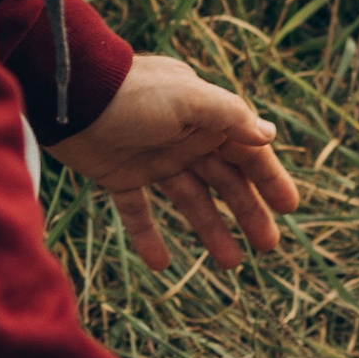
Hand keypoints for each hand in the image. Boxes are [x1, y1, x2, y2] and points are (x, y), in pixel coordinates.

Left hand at [46, 55, 300, 270]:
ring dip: (211, 229)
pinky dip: (149, 236)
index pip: (247, 151)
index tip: (290, 208)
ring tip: (231, 263)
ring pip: (190, 200)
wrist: (68, 95)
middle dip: (248, 212)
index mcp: (205, 117)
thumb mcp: (187, 100)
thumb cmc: (132, 94)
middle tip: (268, 246)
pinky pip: (139, 211)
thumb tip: (269, 135)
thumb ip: (229, 116)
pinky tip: (162, 263)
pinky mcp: (120, 175)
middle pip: (225, 181)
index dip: (269, 179)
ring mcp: (153, 158)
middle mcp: (184, 138)